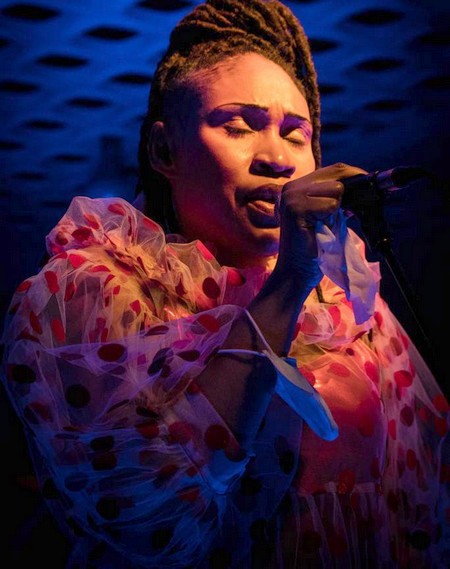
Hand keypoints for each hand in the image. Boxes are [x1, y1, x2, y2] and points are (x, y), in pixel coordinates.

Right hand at [275, 162, 367, 281]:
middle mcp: (291, 187)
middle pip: (337, 174)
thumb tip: (363, 185)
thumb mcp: (327, 216)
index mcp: (298, 187)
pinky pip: (331, 205)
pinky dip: (331, 219)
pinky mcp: (295, 209)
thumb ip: (337, 199)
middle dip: (351, 192)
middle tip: (351, 213)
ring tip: (324, 226)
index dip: (355, 176)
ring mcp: (291, 196)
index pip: (334, 170)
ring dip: (337, 210)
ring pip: (336, 189)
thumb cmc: (314, 248)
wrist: (296, 272)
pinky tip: (319, 230)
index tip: (370, 187)